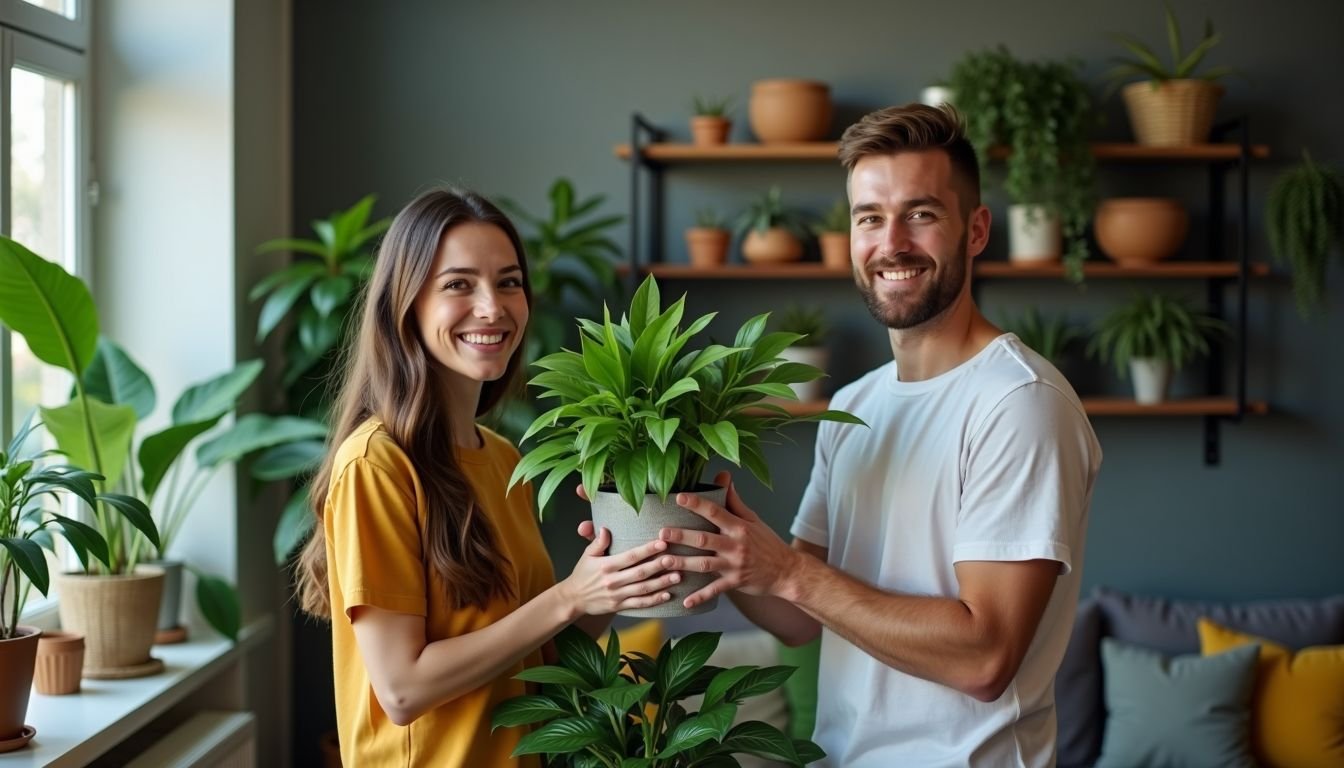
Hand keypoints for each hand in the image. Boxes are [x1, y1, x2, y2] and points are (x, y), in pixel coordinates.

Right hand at [560, 527, 680, 615]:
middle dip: (659, 566)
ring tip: (677, 576)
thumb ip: (598, 542)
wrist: (574, 598)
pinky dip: (654, 600)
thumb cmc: (583, 574)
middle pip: (640, 573)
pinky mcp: (619, 606)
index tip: (662, 543)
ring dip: (661, 583)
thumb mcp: (587, 555)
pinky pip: (639, 604)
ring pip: (643, 589)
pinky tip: (667, 595)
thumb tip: (605, 528)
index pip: (630, 557)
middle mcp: (612, 581)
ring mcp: (617, 595)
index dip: (647, 550)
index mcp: (606, 566)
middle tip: (675, 559)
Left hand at [660, 471, 797, 608]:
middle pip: (705, 539)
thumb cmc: (767, 543)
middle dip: (682, 535)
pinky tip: (685, 601)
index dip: (697, 504)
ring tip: (664, 561)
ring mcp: (735, 565)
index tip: (679, 497)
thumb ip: (735, 501)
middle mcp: (736, 545)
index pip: (716, 512)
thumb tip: (723, 476)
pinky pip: (715, 590)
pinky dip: (700, 597)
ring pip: (705, 564)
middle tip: (661, 533)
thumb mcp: (753, 519)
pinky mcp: (736, 582)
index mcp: (739, 527)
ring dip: (684, 563)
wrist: (787, 571)